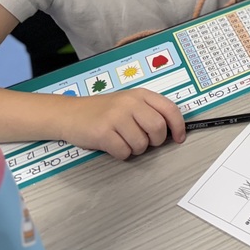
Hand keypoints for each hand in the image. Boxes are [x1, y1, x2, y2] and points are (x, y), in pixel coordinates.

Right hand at [62, 88, 185, 159]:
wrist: (69, 113)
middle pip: (158, 128)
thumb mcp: (129, 103)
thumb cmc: (103, 110)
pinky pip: (124, 152)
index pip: (170, 109)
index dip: (179, 126)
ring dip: (136, 149)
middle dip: (156, 141)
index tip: (179, 138)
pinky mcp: (102, 132)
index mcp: (140, 95)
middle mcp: (130, 103)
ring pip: (141, 143)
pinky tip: (113, 145)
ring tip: (125, 141)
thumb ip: (149, 111)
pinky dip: (122, 154)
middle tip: (145, 141)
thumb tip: (172, 130)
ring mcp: (116, 117)